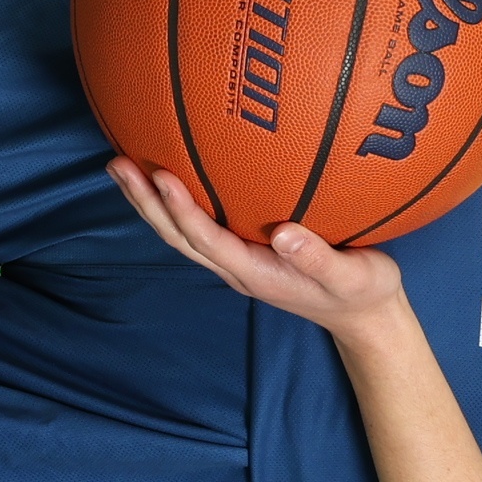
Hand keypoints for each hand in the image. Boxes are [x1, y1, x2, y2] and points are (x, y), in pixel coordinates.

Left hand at [108, 158, 411, 335]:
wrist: (364, 317)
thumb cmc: (361, 293)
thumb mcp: (352, 277)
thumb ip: (320, 259)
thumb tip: (285, 235)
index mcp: (257, 273)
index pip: (207, 240)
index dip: (182, 210)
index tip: (161, 176)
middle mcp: (237, 268)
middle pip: (179, 237)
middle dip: (147, 203)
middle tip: (118, 164)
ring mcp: (238, 263)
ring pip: (182, 234)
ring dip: (150, 204)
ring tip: (124, 168)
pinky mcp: (245, 253)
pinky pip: (199, 228)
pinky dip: (174, 205)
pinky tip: (166, 179)